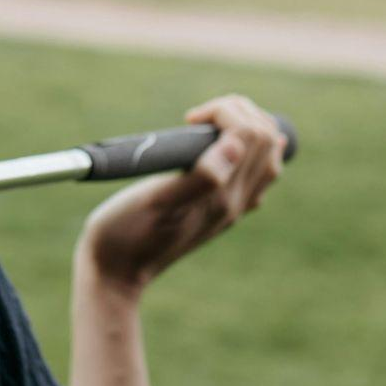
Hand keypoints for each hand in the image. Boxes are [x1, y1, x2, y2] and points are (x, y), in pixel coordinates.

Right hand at [75, 93, 287, 298]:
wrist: (118, 272)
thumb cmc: (124, 234)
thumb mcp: (155, 200)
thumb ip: (200, 176)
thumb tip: (236, 145)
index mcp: (220, 195)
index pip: (250, 134)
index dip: (224, 112)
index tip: (189, 120)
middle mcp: (234, 202)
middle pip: (265, 140)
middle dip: (239, 113)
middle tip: (200, 118)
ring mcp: (231, 209)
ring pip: (267, 158)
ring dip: (247, 128)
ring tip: (212, 125)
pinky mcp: (222, 213)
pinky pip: (256, 177)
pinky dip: (250, 151)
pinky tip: (231, 148)